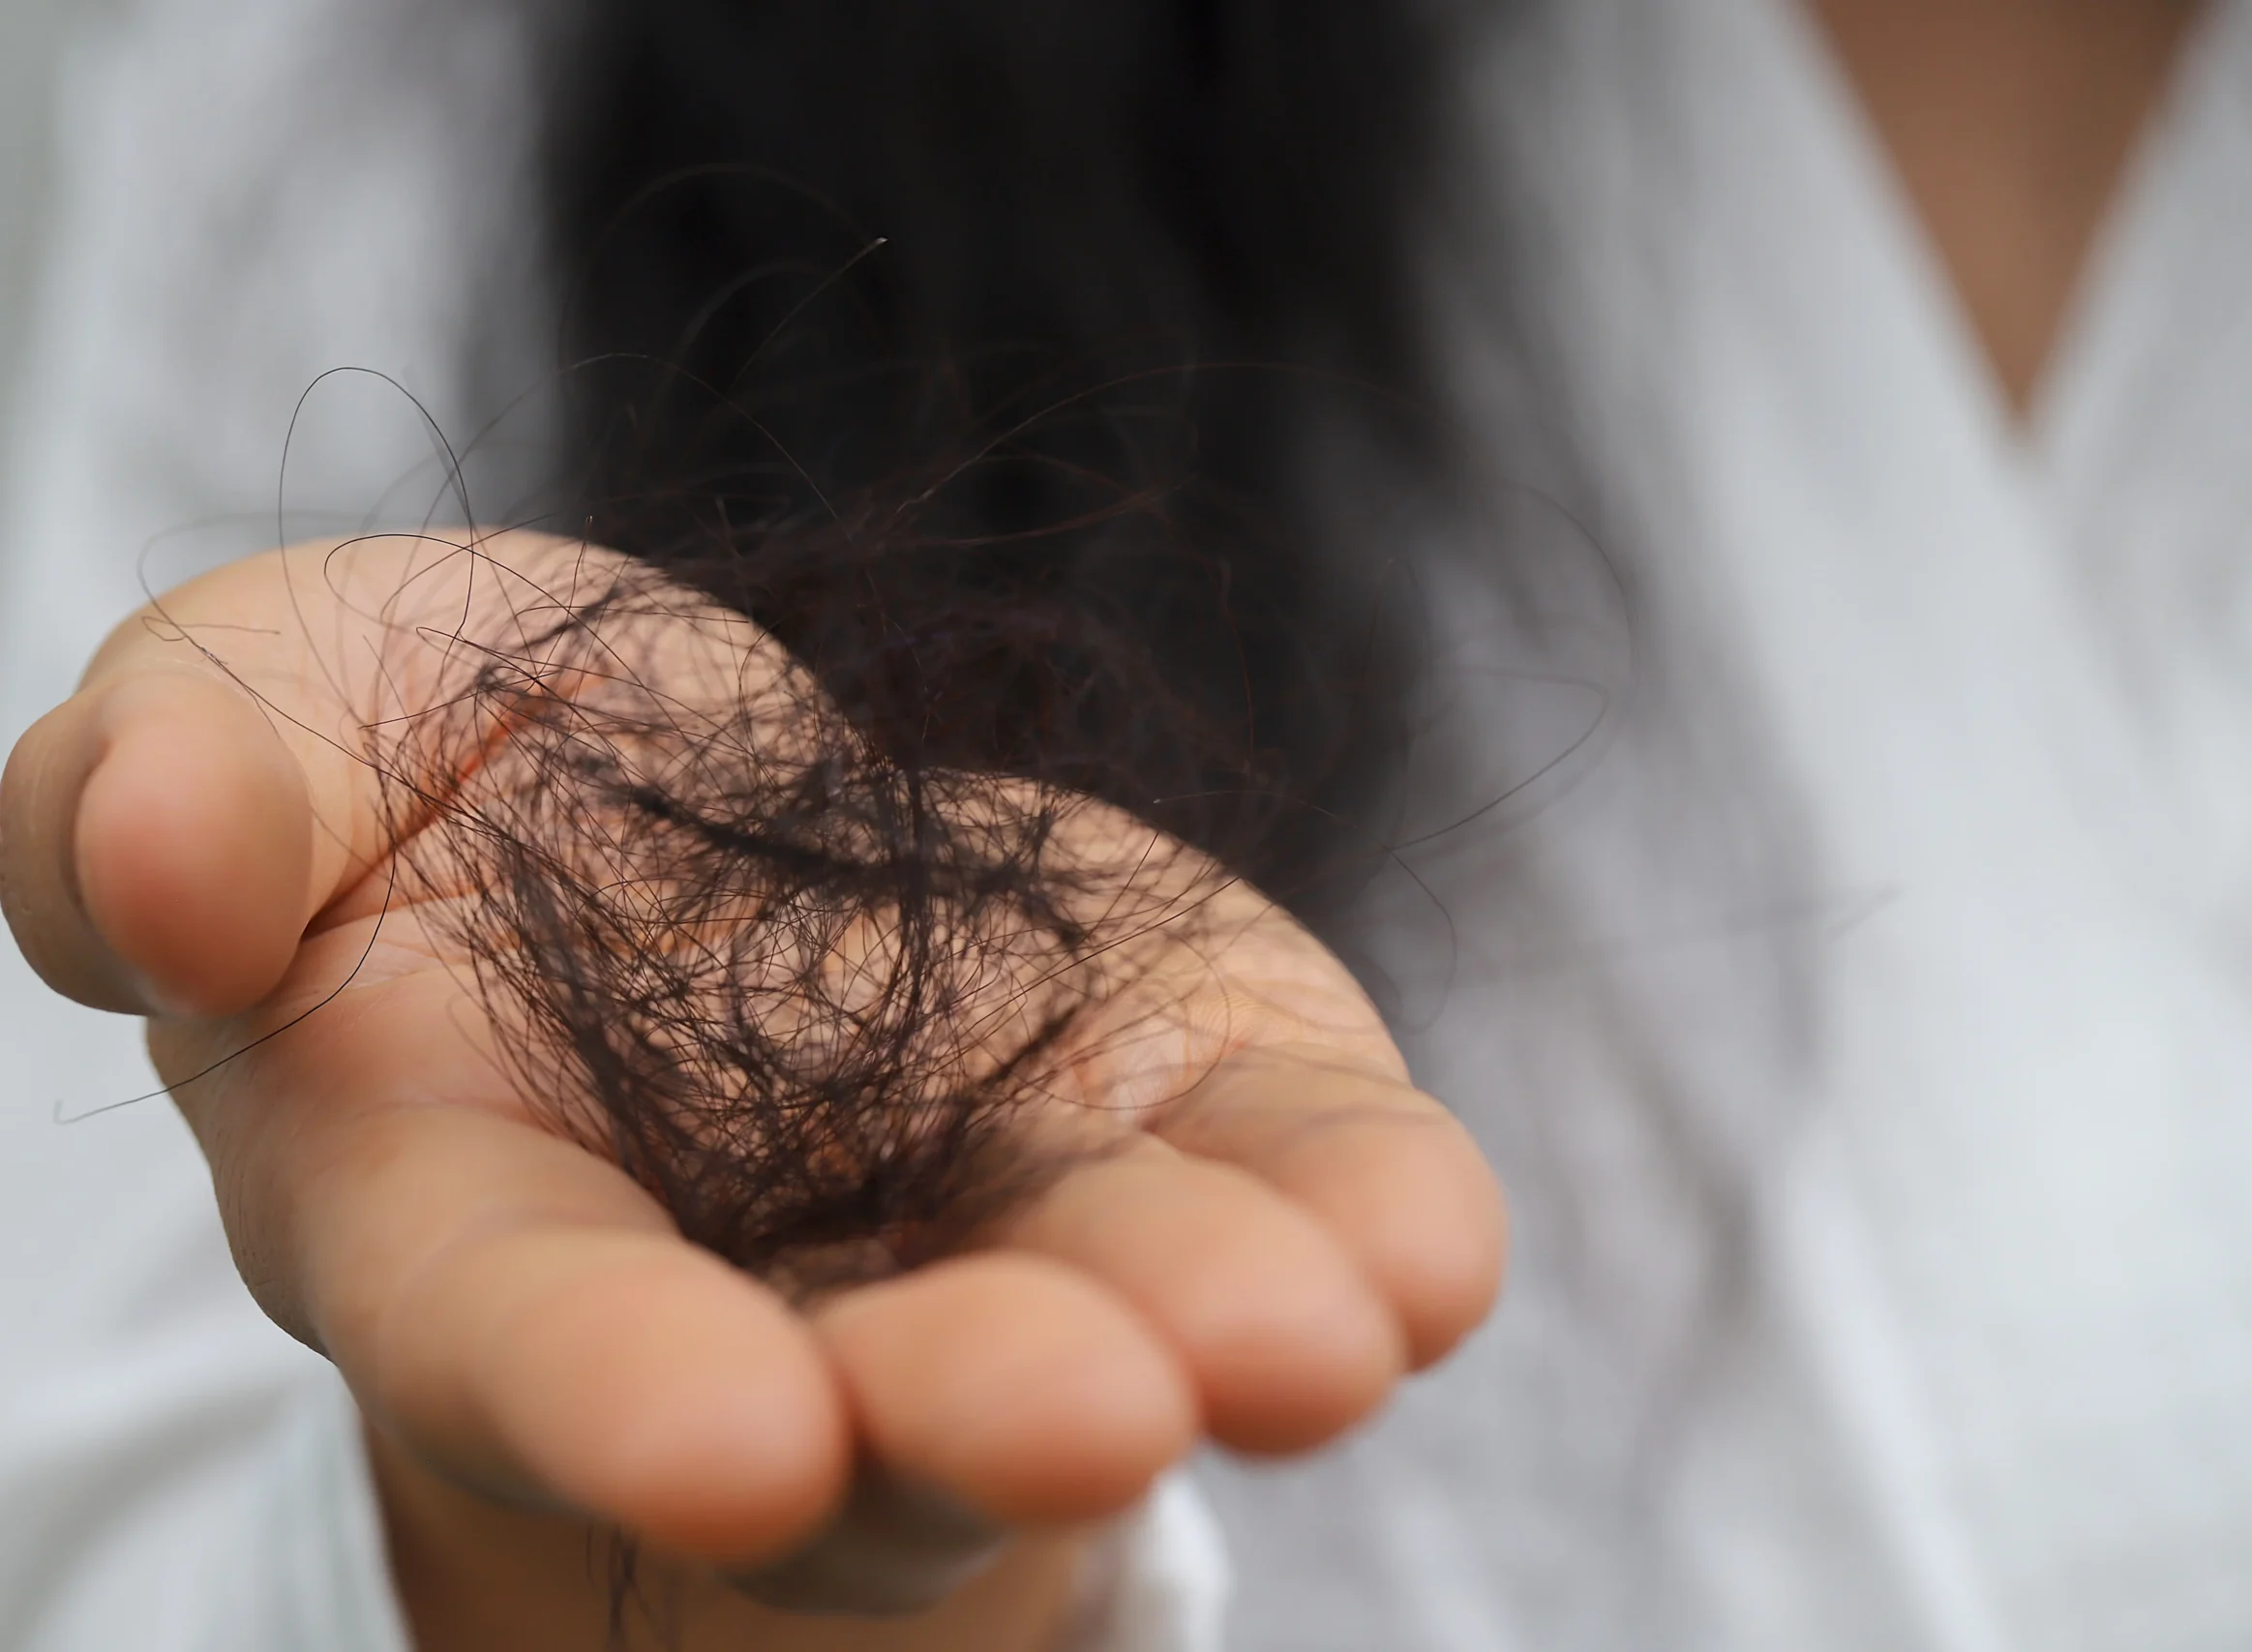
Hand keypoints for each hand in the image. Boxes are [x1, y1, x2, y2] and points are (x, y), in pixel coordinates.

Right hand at [0, 531, 1503, 1648]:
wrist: (682, 794)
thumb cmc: (441, 776)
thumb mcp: (273, 727)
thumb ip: (177, 801)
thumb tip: (166, 866)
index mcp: (483, 1207)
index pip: (533, 1328)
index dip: (619, 1395)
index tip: (736, 1452)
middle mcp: (759, 1275)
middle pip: (872, 1394)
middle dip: (976, 1410)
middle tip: (1093, 1422)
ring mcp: (994, 1205)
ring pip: (1115, 1311)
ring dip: (1217, 1330)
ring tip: (1317, 1343)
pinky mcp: (1181, 1092)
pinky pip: (1289, 1175)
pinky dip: (1366, 1212)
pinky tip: (1425, 1250)